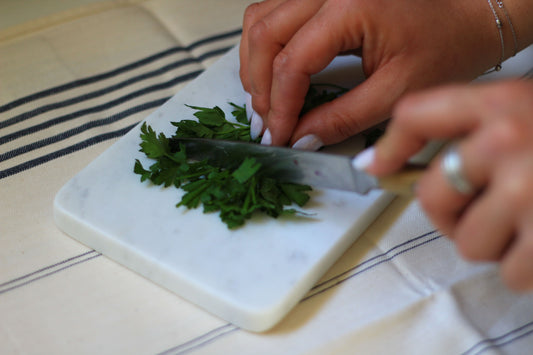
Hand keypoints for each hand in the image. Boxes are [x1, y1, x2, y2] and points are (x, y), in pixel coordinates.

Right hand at [240, 0, 500, 146]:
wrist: (471, 12)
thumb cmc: (448, 42)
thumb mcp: (397, 91)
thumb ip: (343, 118)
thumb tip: (302, 138)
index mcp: (352, 5)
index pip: (294, 60)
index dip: (279, 105)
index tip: (277, 135)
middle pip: (266, 33)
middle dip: (259, 86)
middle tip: (267, 123)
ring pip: (261, 18)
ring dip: (255, 64)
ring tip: (265, 102)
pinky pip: (274, 12)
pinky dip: (266, 46)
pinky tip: (272, 72)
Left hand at [363, 79, 532, 290]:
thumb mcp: (529, 111)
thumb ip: (474, 129)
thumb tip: (386, 162)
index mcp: (502, 102)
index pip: (417, 114)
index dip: (390, 143)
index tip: (378, 165)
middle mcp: (509, 141)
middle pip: (431, 195)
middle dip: (451, 212)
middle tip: (483, 208)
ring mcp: (531, 190)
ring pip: (468, 243)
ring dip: (496, 242)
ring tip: (531, 222)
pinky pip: (508, 272)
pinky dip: (527, 267)